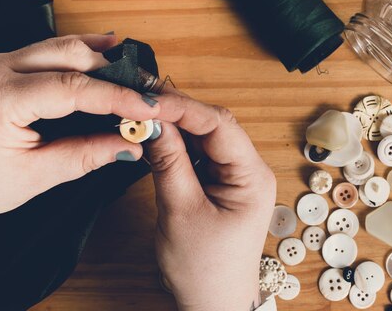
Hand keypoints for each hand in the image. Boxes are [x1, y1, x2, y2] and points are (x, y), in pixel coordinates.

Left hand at [0, 35, 159, 226]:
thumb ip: (85, 155)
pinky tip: (107, 49)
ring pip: (62, 46)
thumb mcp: (33, 177)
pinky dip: (81, 53)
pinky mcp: (3, 65)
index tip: (148, 108)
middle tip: (147, 91)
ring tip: (136, 75)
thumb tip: (129, 144)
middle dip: (115, 72)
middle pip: (70, 54)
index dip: (117, 96)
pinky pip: (49, 51)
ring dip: (102, 59)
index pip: (72, 88)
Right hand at [146, 90, 275, 310]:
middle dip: (176, 113)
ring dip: (174, 127)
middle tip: (139, 104)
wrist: (214, 302)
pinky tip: (154, 139)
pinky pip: (199, 153)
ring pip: (204, 137)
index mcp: (252, 176)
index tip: (149, 101)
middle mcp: (250, 170)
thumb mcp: (181, 212)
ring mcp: (236, 175)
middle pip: (213, 125)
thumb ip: (168, 162)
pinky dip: (176, 145)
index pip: (219, 125)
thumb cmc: (204, 269)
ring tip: (141, 119)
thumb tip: (152, 122)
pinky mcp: (221, 182)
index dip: (183, 107)